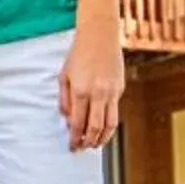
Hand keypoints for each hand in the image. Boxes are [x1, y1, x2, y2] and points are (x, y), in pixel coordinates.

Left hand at [57, 18, 123, 152]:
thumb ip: (64, 100)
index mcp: (80, 91)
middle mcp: (97, 94)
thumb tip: (67, 119)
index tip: (72, 146)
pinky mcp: (120, 89)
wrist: (100, 35)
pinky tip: (102, 127)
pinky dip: (109, 123)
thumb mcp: (64, 75)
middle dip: (88, 142)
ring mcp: (111, 92)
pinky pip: (115, 111)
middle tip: (83, 148)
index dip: (74, 138)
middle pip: (94, 128)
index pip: (77, 123)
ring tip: (95, 144)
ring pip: (110, 125)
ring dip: (102, 138)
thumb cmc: (79, 53)